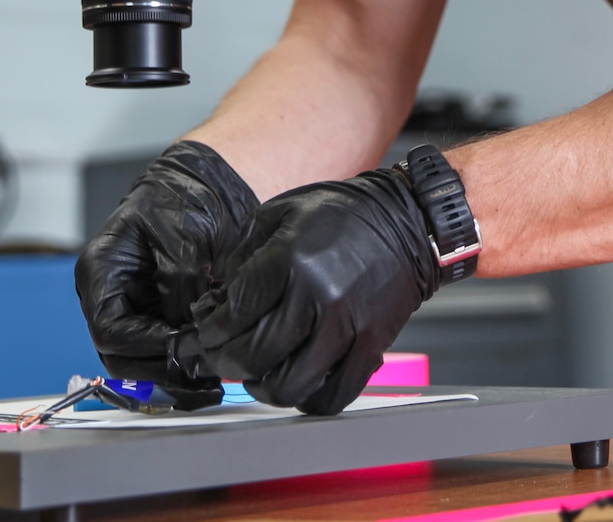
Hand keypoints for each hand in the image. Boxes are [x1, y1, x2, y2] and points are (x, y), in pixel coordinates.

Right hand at [74, 141, 258, 409]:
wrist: (208, 185)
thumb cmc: (186, 196)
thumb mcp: (185, 238)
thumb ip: (183, 287)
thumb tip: (190, 333)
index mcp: (101, 270)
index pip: (108, 330)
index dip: (144, 347)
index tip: (182, 348)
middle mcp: (110, 295)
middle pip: (120, 356)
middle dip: (161, 369)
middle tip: (201, 375)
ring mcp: (134, 308)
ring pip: (142, 362)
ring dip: (175, 372)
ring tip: (213, 380)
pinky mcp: (159, 315)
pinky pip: (164, 351)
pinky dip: (186, 362)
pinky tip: (215, 366)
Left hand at [192, 169, 438, 415]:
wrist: (407, 221)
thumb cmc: (343, 215)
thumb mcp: (281, 212)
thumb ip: (243, 254)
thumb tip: (216, 300)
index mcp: (290, 259)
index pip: (233, 315)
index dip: (209, 332)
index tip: (204, 334)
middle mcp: (318, 295)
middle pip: (253, 355)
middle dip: (224, 362)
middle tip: (218, 358)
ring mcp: (348, 325)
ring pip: (289, 384)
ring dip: (261, 388)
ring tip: (255, 375)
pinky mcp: (373, 345)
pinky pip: (334, 395)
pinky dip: (308, 400)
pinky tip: (296, 384)